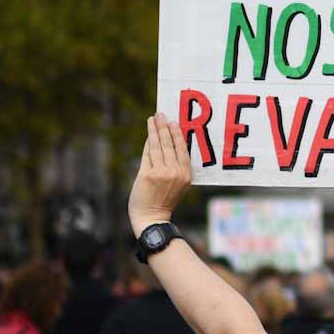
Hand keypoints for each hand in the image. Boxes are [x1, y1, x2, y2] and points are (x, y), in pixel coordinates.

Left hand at [128, 113, 192, 232]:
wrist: (152, 218)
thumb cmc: (164, 201)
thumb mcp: (178, 184)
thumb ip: (175, 166)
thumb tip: (165, 143)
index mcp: (186, 174)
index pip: (182, 149)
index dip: (177, 134)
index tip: (173, 122)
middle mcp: (175, 172)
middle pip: (169, 144)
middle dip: (164, 127)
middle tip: (161, 114)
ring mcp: (161, 173)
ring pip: (157, 146)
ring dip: (154, 130)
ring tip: (153, 119)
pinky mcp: (148, 174)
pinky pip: (147, 154)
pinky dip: (147, 143)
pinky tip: (147, 134)